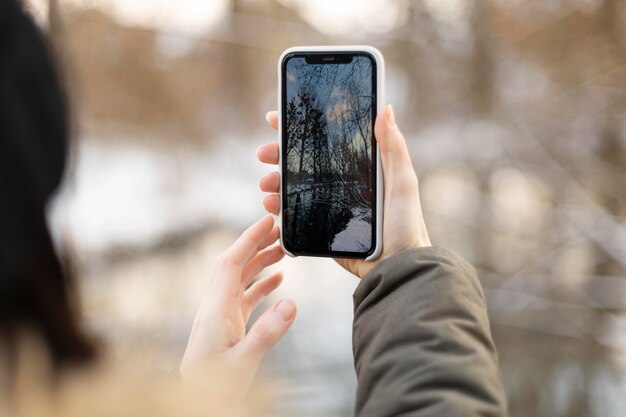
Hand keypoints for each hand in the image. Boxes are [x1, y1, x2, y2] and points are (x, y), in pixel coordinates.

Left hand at [180, 215, 295, 398]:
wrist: (195, 404)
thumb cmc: (214, 387)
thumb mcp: (243, 362)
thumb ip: (266, 333)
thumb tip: (291, 303)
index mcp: (217, 310)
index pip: (231, 263)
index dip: (248, 239)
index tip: (267, 221)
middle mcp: (216, 308)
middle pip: (234, 264)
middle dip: (255, 244)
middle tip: (278, 229)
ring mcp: (220, 317)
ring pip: (239, 279)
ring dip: (259, 262)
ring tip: (282, 250)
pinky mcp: (226, 327)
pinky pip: (244, 297)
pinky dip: (260, 284)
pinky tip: (277, 282)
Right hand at [257, 104, 430, 277]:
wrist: (397, 266)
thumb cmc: (406, 223)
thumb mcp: (403, 181)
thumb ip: (393, 147)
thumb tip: (385, 108)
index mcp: (357, 166)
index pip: (324, 139)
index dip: (299, 127)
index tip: (276, 118)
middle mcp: (339, 182)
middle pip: (301, 162)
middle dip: (277, 155)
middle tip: (264, 153)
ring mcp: (327, 205)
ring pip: (292, 187)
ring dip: (274, 182)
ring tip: (267, 184)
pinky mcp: (321, 227)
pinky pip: (294, 214)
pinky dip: (278, 209)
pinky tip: (271, 206)